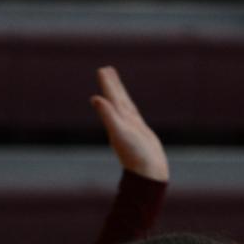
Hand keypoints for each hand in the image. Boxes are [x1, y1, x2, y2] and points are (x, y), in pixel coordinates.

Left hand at [90, 67, 168, 181]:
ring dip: (120, 95)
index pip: (111, 97)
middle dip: (112, 85)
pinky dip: (130, 109)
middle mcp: (122, 122)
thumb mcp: (120, 132)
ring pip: (125, 107)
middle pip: (116, 99)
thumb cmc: (135, 155)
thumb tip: (95, 99)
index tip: (103, 69)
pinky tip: (128, 109)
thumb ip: (108, 115)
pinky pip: (134, 116)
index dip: (108, 83)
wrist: (148, 173)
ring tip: (116, 85)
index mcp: (117, 119)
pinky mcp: (141, 134)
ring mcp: (131, 128)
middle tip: (106, 70)